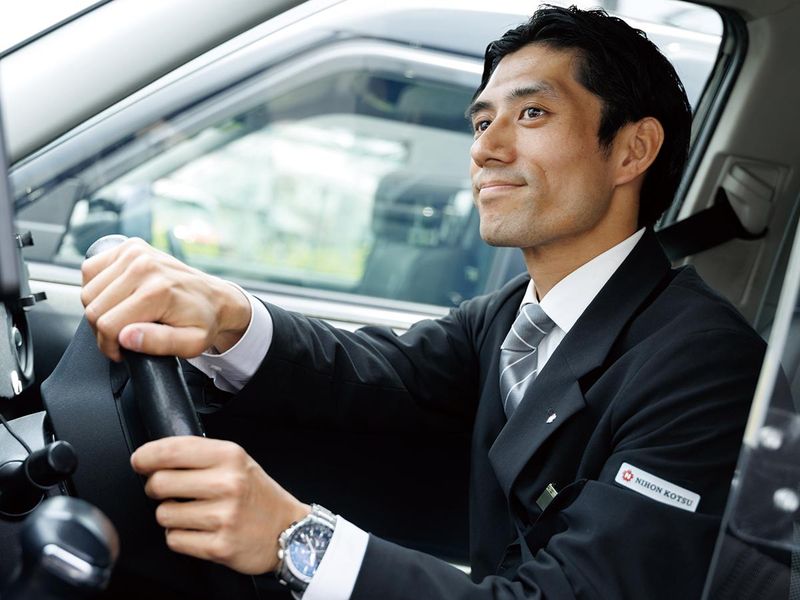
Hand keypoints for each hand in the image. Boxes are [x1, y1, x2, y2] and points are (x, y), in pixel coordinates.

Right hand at [80, 237, 250, 360]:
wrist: (214, 297)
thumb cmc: (203, 321)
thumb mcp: (191, 343)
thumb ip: (158, 343)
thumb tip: (126, 337)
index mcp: (158, 291)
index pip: (108, 325)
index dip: (110, 346)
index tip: (122, 351)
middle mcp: (144, 267)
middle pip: (94, 308)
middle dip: (103, 330)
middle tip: (124, 336)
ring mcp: (135, 253)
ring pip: (88, 291)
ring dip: (99, 309)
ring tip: (122, 316)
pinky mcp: (129, 247)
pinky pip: (90, 270)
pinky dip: (96, 287)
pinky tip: (117, 296)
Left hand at [130, 436, 309, 574]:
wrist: (287, 530)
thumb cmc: (256, 494)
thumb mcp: (237, 461)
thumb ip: (200, 454)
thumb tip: (152, 457)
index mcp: (230, 456)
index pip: (171, 450)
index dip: (146, 456)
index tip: (139, 461)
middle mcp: (227, 483)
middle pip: (159, 483)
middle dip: (156, 488)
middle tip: (168, 491)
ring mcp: (223, 516)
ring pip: (163, 514)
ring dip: (170, 515)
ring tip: (192, 513)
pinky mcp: (219, 545)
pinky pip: (174, 540)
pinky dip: (180, 537)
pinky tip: (199, 530)